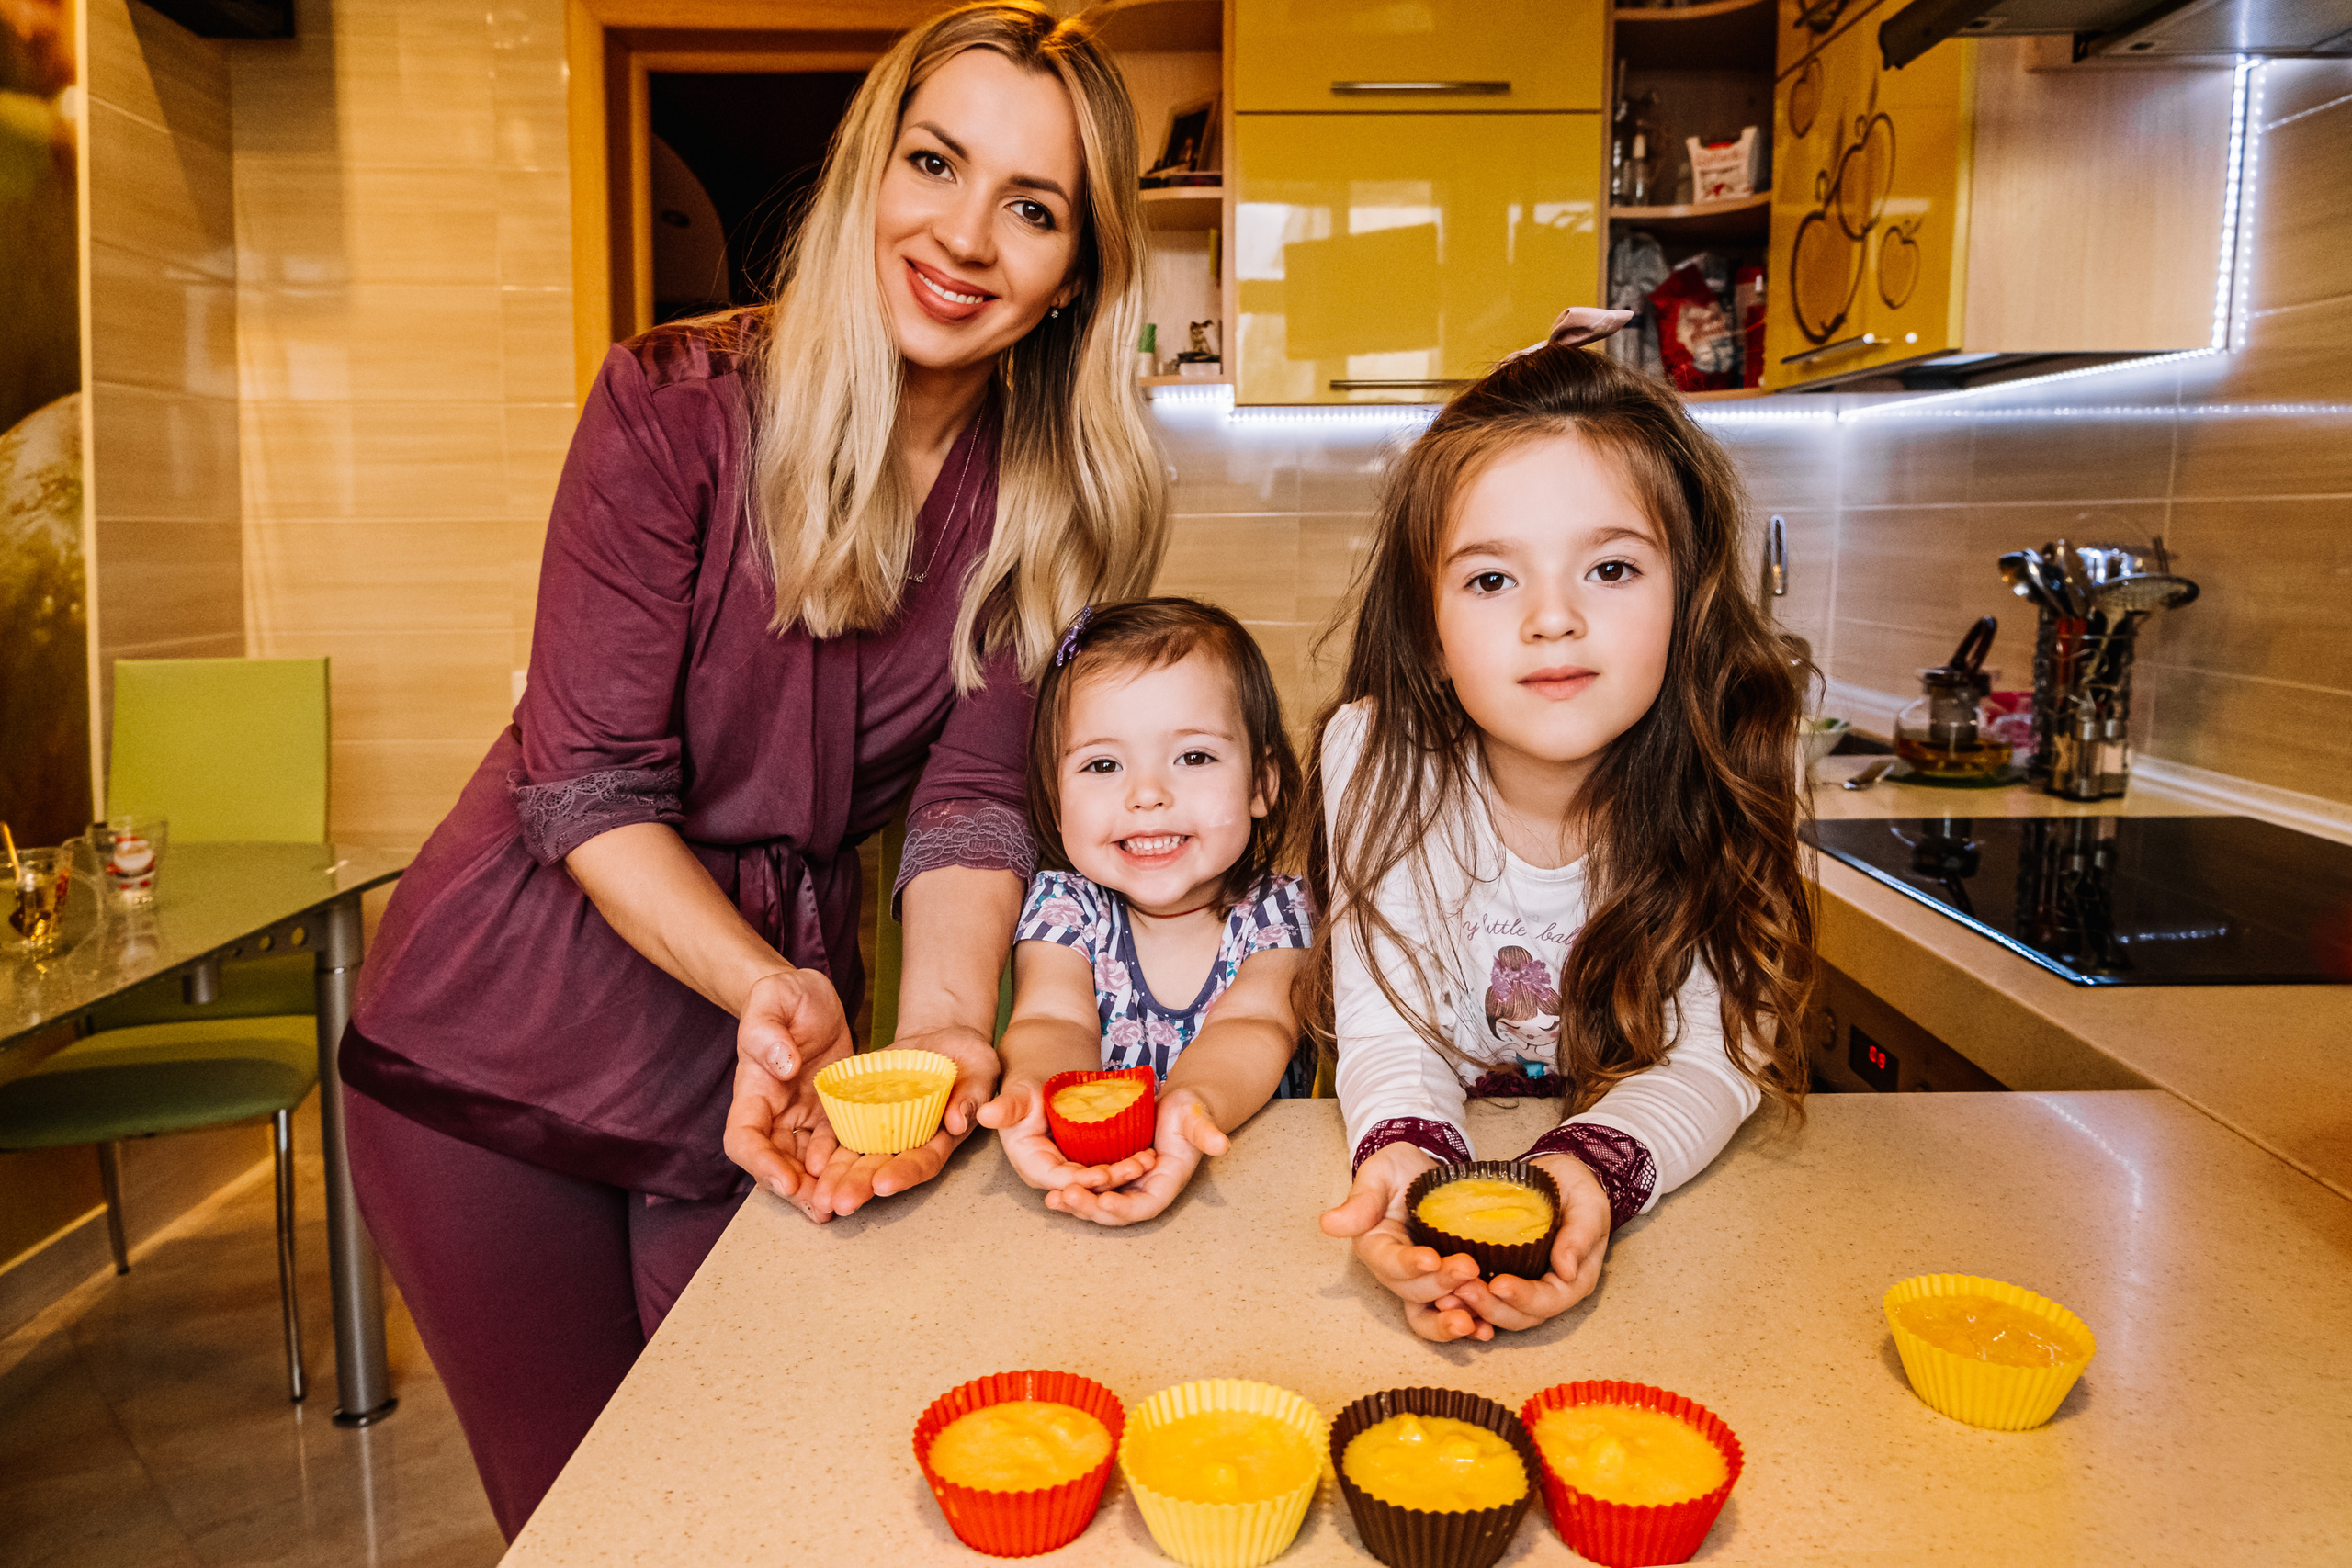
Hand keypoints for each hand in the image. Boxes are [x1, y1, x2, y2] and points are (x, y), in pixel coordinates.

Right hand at [722, 969, 854, 1221]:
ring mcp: (801, 1118)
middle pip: (775, 1164)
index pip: (745, 1139)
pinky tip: (864, 1181)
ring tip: (842, 1207)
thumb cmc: (784, 996)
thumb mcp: (773, 999)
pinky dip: (843, 1169)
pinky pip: (835, 1149)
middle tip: (822, 1209)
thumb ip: (768, 1032)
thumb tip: (782, 1065)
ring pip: (804, 1165)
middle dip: (795, 1191)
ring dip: (819, 1189)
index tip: (786, 1180)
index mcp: (753, 1092)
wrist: (809, 997)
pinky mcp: (830, 1116)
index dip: (761, 1164)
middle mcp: (773, 1114)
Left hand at [803, 1022, 1002, 1218]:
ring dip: (836, 1175)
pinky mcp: (862, 1108)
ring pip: (856, 1156)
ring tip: (819, 1194)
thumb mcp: (981, 1071)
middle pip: (882, 1168)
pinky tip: (812, 1160)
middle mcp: (907, 1140)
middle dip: (859, 1185)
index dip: (903, 1174)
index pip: (922, 1162)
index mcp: (939, 1139)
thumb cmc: (970, 1060)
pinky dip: (826, 1143)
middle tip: (837, 1202)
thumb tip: (957, 1120)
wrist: (942, 1041)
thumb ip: (972, 1096)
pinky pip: (841, 1129)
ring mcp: (882, 1127)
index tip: (883, 1185)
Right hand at [977, 1077, 1155, 1194]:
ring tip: (1148, 1160)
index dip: (1080, 1181)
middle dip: (1110, 1181)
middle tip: (1138, 1167)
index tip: (1104, 1176)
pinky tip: (1149, 1154)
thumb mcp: (1020, 1089)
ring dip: (1123, 1173)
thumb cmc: (1030, 1073)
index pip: (1055, 1178)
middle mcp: (1049, 1168)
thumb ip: (1007, 1106)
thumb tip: (982, 1115)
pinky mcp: (1087, 1154)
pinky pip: (1107, 1163)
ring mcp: (1069, 1162)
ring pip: (1098, 1176)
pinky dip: (1126, 1160)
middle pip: (1080, 1183)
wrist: (1048, 1059)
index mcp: (1028, 1158)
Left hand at [1047, 1088, 1224, 1226]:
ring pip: (1099, 1204)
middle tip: (1065, 1196)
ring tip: (1051, 1200)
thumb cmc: (1189, 1109)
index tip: (1103, 1200)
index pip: (1145, 1206)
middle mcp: (1145, 1191)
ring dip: (1076, 1205)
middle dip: (1090, 1208)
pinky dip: (1073, 1191)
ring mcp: (1128, 1186)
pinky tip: (1050, 1189)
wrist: (1178, 1105)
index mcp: (1166, 1183)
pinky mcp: (1113, 1176)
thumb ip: (1206, 1131)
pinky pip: (1092, 1190)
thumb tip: (1221, 1144)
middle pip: (1116, 1211)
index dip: (1124, 1207)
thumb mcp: (1196, 1117)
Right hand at [1319, 1142, 1488, 1342]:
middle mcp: (1394, 1271)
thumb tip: (1328, 1224)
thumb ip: (1361, 1198)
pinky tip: (1486, 1330)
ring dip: (1451, 1318)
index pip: (1387, 1261)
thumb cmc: (1402, 1171)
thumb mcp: (1382, 1172)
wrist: (1430, 1176)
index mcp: (1375, 1244)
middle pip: (1412, 1290)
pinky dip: (1470, 1325)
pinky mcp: (1446, 1287)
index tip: (1431, 1258)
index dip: (1408, 1264)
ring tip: (1477, 1318)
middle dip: (1440, 1284)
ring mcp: (1420, 1283)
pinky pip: (1452, 1315)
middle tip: (1469, 1268)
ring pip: (1428, 1313)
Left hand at [1447, 1152, 1614, 1332]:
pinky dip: (1466, 1299)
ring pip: (1500, 1311)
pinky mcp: (1503, 1274)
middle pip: (1521, 1316)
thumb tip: (1567, 1271)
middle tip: (1463, 1290)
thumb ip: (1580, 1236)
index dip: (1523, 1298)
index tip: (1498, 1284)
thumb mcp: (1588, 1205)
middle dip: (1491, 1308)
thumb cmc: (1577, 1190)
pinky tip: (1443, 1290)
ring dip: (1473, 1308)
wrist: (1557, 1176)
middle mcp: (1549, 1290)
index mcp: (1574, 1280)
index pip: (1549, 1300)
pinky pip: (1485, 1296)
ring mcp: (1525, 1285)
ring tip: (1448, 1294)